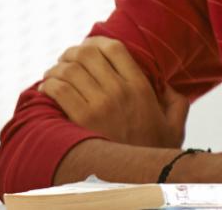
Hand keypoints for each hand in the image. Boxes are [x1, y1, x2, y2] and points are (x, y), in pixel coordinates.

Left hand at [39, 36, 186, 147]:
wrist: (137, 178)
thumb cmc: (153, 151)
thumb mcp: (174, 125)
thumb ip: (175, 100)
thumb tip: (164, 84)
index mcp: (140, 87)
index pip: (113, 48)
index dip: (95, 42)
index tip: (87, 47)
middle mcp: (119, 91)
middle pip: (86, 54)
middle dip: (71, 53)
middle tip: (65, 60)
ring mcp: (100, 105)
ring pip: (68, 70)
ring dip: (56, 69)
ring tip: (53, 75)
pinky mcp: (81, 120)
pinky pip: (58, 90)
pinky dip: (48, 86)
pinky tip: (47, 90)